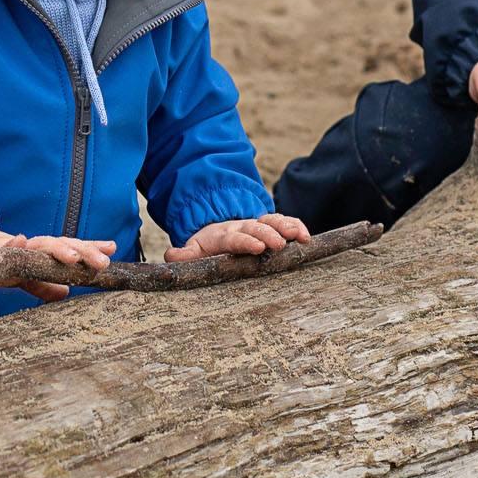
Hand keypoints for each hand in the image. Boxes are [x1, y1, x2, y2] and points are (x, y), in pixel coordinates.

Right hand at [0, 225, 113, 301]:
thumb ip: (45, 286)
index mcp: (46, 254)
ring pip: (42, 244)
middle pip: (64, 245)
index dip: (91, 248)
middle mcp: (37, 248)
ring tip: (73, 256)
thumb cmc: (8, 266)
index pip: (73, 248)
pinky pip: (6, 247)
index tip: (111, 249)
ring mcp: (19, 248)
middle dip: (84, 252)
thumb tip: (64, 293)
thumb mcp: (28, 280)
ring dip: (58, 248)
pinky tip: (21, 240)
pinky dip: (13, 243)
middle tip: (101, 262)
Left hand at [166, 213, 310, 261]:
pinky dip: (297, 226)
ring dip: (287, 227)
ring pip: (274, 221)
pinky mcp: (271, 227)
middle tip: (280, 244)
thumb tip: (171, 255)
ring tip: (300, 236)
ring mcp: (259, 225)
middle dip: (270, 234)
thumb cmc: (208, 246)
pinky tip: (307, 237)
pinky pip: (286, 222)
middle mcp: (244, 227)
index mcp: (224, 236)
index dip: (246, 242)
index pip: (235, 238)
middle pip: (258, 227)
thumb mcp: (194, 250)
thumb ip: (184, 256)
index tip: (258, 248)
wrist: (218, 229)